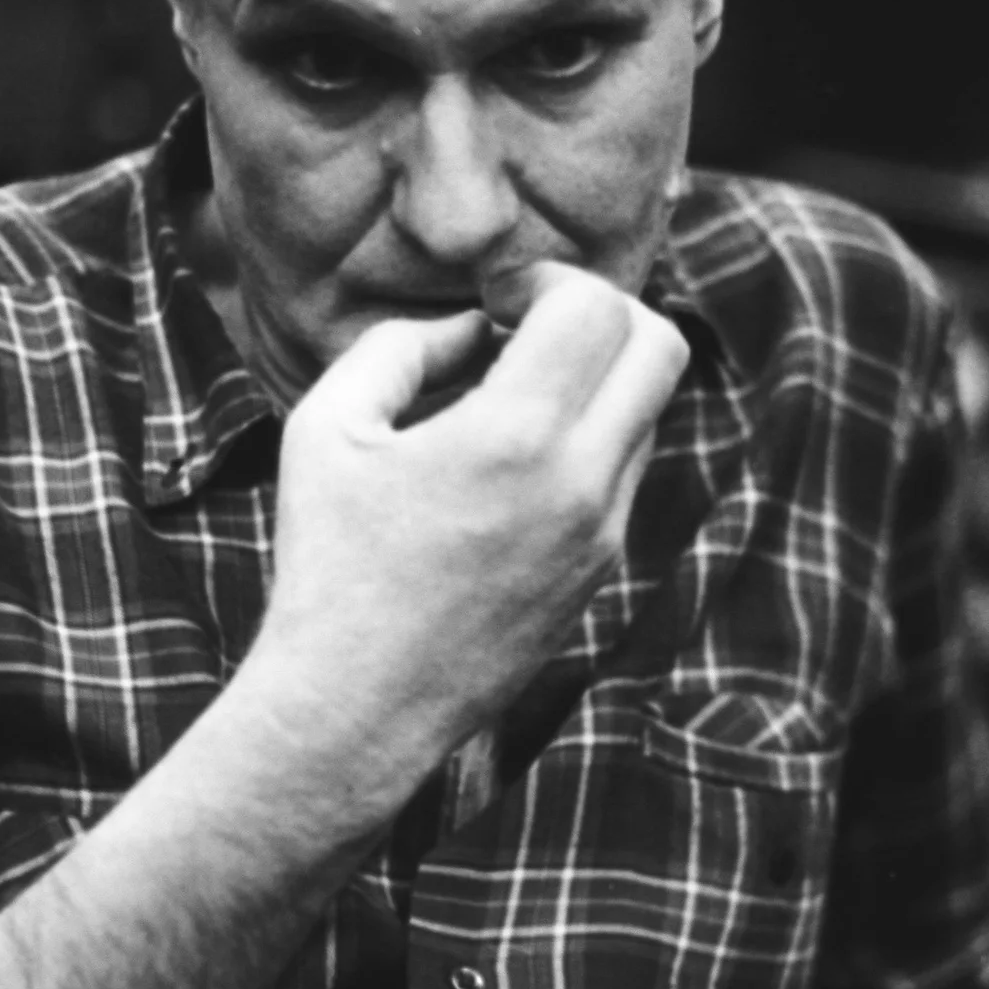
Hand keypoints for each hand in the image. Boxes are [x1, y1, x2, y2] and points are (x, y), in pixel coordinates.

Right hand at [245, 263, 689, 805]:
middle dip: (601, 313)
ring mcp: (603, 534)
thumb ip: (400, 347)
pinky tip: (507, 464)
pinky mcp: (599, 572)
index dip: (547, 280)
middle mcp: (583, 484)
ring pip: (647, 411)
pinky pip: (623, 473)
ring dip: (594, 381)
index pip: (597, 307)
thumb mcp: (328, 426)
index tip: (494, 302)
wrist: (357, 708)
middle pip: (661, 347)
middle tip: (527, 329)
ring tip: (505, 401)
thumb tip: (470, 328)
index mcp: (516, 436)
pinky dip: (585, 441)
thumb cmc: (328, 565)